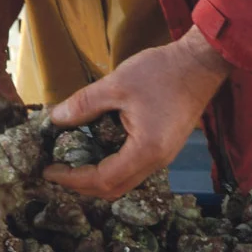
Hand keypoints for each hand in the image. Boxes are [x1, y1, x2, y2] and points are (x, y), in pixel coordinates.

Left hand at [43, 26, 232, 199]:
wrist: (201, 63)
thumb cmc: (162, 72)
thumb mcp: (116, 84)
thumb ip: (83, 105)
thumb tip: (55, 120)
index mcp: (146, 150)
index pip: (103, 179)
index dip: (73, 179)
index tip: (50, 170)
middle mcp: (157, 162)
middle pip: (114, 189)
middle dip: (82, 185)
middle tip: (57, 171)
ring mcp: (163, 157)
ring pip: (124, 182)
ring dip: (96, 178)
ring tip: (72, 164)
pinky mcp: (164, 148)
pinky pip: (133, 169)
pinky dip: (110, 167)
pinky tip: (95, 151)